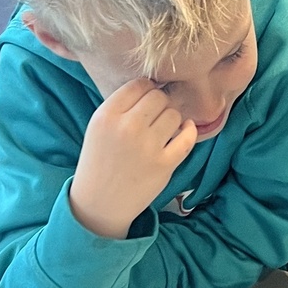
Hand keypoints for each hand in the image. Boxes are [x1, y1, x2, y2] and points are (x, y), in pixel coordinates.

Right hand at [69, 78, 198, 238]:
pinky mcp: (164, 164)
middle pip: (158, 97)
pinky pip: (187, 137)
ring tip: (163, 130)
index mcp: (107, 116)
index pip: (138, 85)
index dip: (146, 90)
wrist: (100, 202)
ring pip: (174, 114)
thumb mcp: (98, 127)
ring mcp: (147, 146)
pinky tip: (184, 131)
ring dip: (172, 119)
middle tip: (155, 117)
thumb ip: (121, 106)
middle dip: (160, 104)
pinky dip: (189, 131)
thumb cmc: (100, 161)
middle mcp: (127, 128)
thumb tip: (154, 86)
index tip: (146, 101)